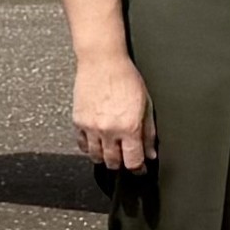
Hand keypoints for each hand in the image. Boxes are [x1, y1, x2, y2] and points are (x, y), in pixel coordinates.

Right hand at [74, 50, 157, 170]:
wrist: (102, 61)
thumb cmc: (125, 77)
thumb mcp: (146, 104)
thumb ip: (149, 132)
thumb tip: (151, 152)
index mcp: (129, 127)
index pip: (133, 161)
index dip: (138, 169)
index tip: (140, 168)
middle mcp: (109, 130)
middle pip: (113, 163)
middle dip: (122, 164)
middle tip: (126, 159)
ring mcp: (91, 127)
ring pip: (96, 157)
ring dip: (105, 158)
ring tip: (112, 152)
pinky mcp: (78, 122)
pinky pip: (82, 145)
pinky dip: (89, 148)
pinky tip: (97, 143)